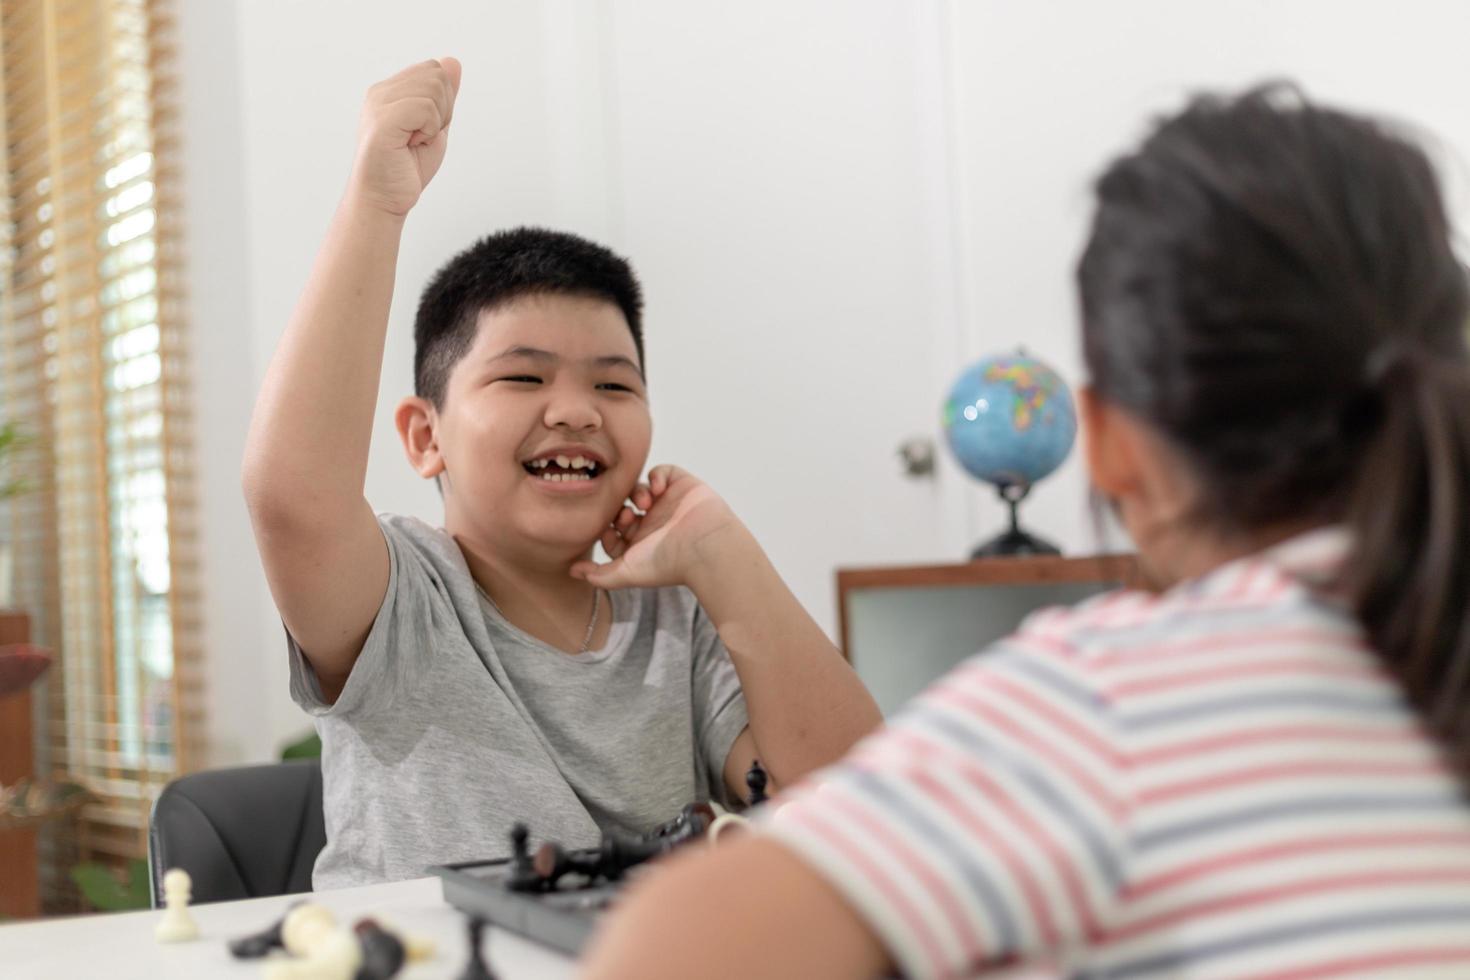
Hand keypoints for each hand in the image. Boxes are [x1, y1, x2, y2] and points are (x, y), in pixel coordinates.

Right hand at [347, 57, 461, 216]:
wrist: (383, 201)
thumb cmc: (405, 170)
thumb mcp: (434, 127)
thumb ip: (444, 96)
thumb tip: (452, 61)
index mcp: (390, 91)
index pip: (434, 69)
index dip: (442, 102)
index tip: (425, 130)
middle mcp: (380, 92)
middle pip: (436, 74)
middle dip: (442, 110)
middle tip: (420, 137)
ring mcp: (379, 104)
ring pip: (434, 89)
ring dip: (435, 122)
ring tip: (413, 142)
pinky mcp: (382, 120)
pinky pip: (425, 107)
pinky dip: (429, 130)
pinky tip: (410, 144)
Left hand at [571, 466, 745, 590]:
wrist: (706, 547)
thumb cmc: (668, 563)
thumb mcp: (627, 573)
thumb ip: (599, 575)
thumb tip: (572, 571)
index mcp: (640, 543)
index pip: (612, 530)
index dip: (606, 527)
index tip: (609, 531)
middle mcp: (652, 523)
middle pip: (622, 506)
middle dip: (619, 509)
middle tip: (625, 516)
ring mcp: (667, 503)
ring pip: (639, 488)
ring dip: (636, 493)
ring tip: (645, 504)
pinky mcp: (682, 485)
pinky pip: (662, 471)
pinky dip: (656, 476)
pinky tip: (658, 490)